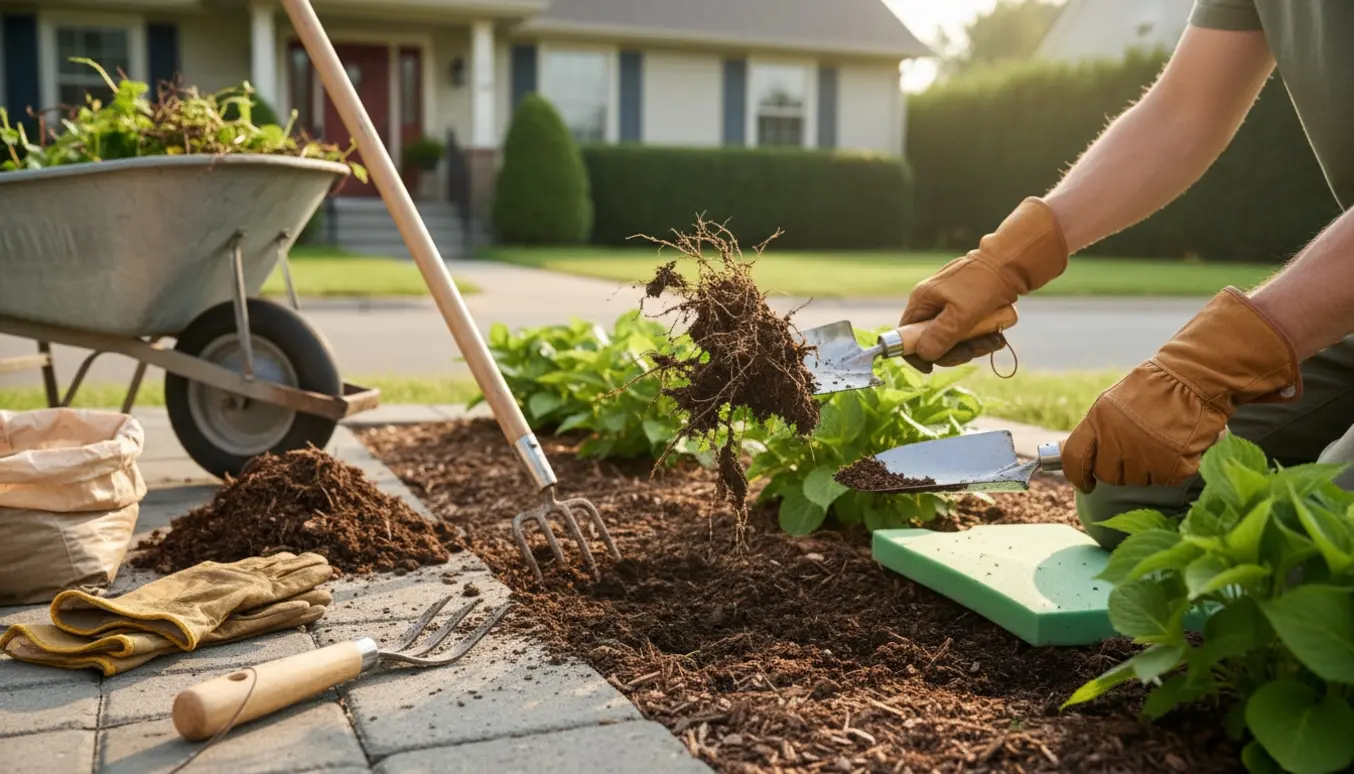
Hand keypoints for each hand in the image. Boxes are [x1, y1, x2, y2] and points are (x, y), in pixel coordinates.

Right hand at [901, 197, 1068, 372]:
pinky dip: (981, 338)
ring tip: (995, 340)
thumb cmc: (984, 284)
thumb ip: (941, 335)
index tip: (931, 368)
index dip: (915, 354)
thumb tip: (924, 354)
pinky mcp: (967, 308)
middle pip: (932, 341)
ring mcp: (949, 306)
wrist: (1012, 263)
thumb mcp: (961, 313)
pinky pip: (968, 332)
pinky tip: (997, 335)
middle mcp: (932, 304)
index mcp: (922, 301)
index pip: (905, 335)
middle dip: (954, 351)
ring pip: (953, 339)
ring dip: (974, 346)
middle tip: (974, 351)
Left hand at [1062, 287, 1300, 491]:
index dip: (1078, 476)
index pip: (1075, 460)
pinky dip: (1172, 467)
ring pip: (1137, 479)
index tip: (1084, 484)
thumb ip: (1096, 431)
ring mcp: (1146, 455)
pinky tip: (1177, 446)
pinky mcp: (1173, 466)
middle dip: (1119, 468)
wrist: (1195, 378)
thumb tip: (1075, 456)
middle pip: (1108, 474)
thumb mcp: (1112, 403)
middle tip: (1136, 451)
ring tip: (1159, 442)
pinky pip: (1165, 478)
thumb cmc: (1153, 388)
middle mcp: (1118, 441)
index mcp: (1098, 421)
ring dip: (1146, 468)